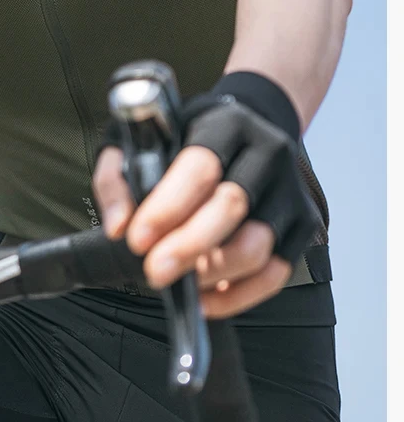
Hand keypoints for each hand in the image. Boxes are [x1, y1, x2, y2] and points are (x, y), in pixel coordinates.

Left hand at [92, 144, 291, 317]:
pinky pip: (276, 272)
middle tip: (154, 273)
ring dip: (215, 273)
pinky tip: (207, 298)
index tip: (137, 239)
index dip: (168, 207)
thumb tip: (118, 227)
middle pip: (233, 205)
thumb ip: (119, 177)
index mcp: (225, 125)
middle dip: (189, 246)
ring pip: (259, 244)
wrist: (254, 122)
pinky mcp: (303, 223)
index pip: (200, 167)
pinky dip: (241, 295)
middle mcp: (266, 153)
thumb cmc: (189, 136)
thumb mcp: (142, 137)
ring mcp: (290, 190)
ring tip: (182, 283)